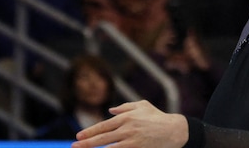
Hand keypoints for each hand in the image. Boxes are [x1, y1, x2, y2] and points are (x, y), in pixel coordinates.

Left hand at [73, 101, 188, 147]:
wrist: (174, 130)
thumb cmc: (157, 117)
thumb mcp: (142, 105)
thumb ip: (125, 107)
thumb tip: (110, 110)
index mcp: (126, 116)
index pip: (103, 125)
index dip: (89, 131)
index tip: (78, 136)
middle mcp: (127, 128)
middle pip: (102, 138)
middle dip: (87, 143)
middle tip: (74, 146)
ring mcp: (132, 141)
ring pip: (108, 147)